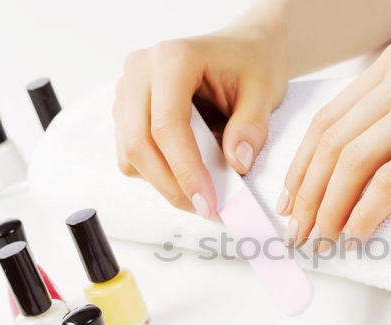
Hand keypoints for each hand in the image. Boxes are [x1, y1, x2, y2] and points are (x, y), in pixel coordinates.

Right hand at [114, 25, 286, 215]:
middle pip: (138, 143)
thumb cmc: (251, 64)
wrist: (242, 48)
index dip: (186, 171)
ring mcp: (128, 90)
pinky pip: (130, 154)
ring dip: (163, 183)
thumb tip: (235, 164)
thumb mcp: (264, 92)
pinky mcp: (126, 110)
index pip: (167, 126)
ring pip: (130, 154)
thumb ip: (251, 128)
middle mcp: (140, 70)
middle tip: (206, 210)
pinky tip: (187, 174)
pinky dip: (157, 174)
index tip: (209, 203)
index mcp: (173, 59)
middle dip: (172, 186)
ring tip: (202, 195)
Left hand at [278, 29, 390, 250]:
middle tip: (297, 230)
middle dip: (307, 193)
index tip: (292, 200)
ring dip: (329, 207)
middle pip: (332, 142)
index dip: (302, 166)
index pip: (328, 120)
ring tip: (320, 239)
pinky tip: (357, 234)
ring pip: (354, 161)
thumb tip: (362, 162)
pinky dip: (367, 210)